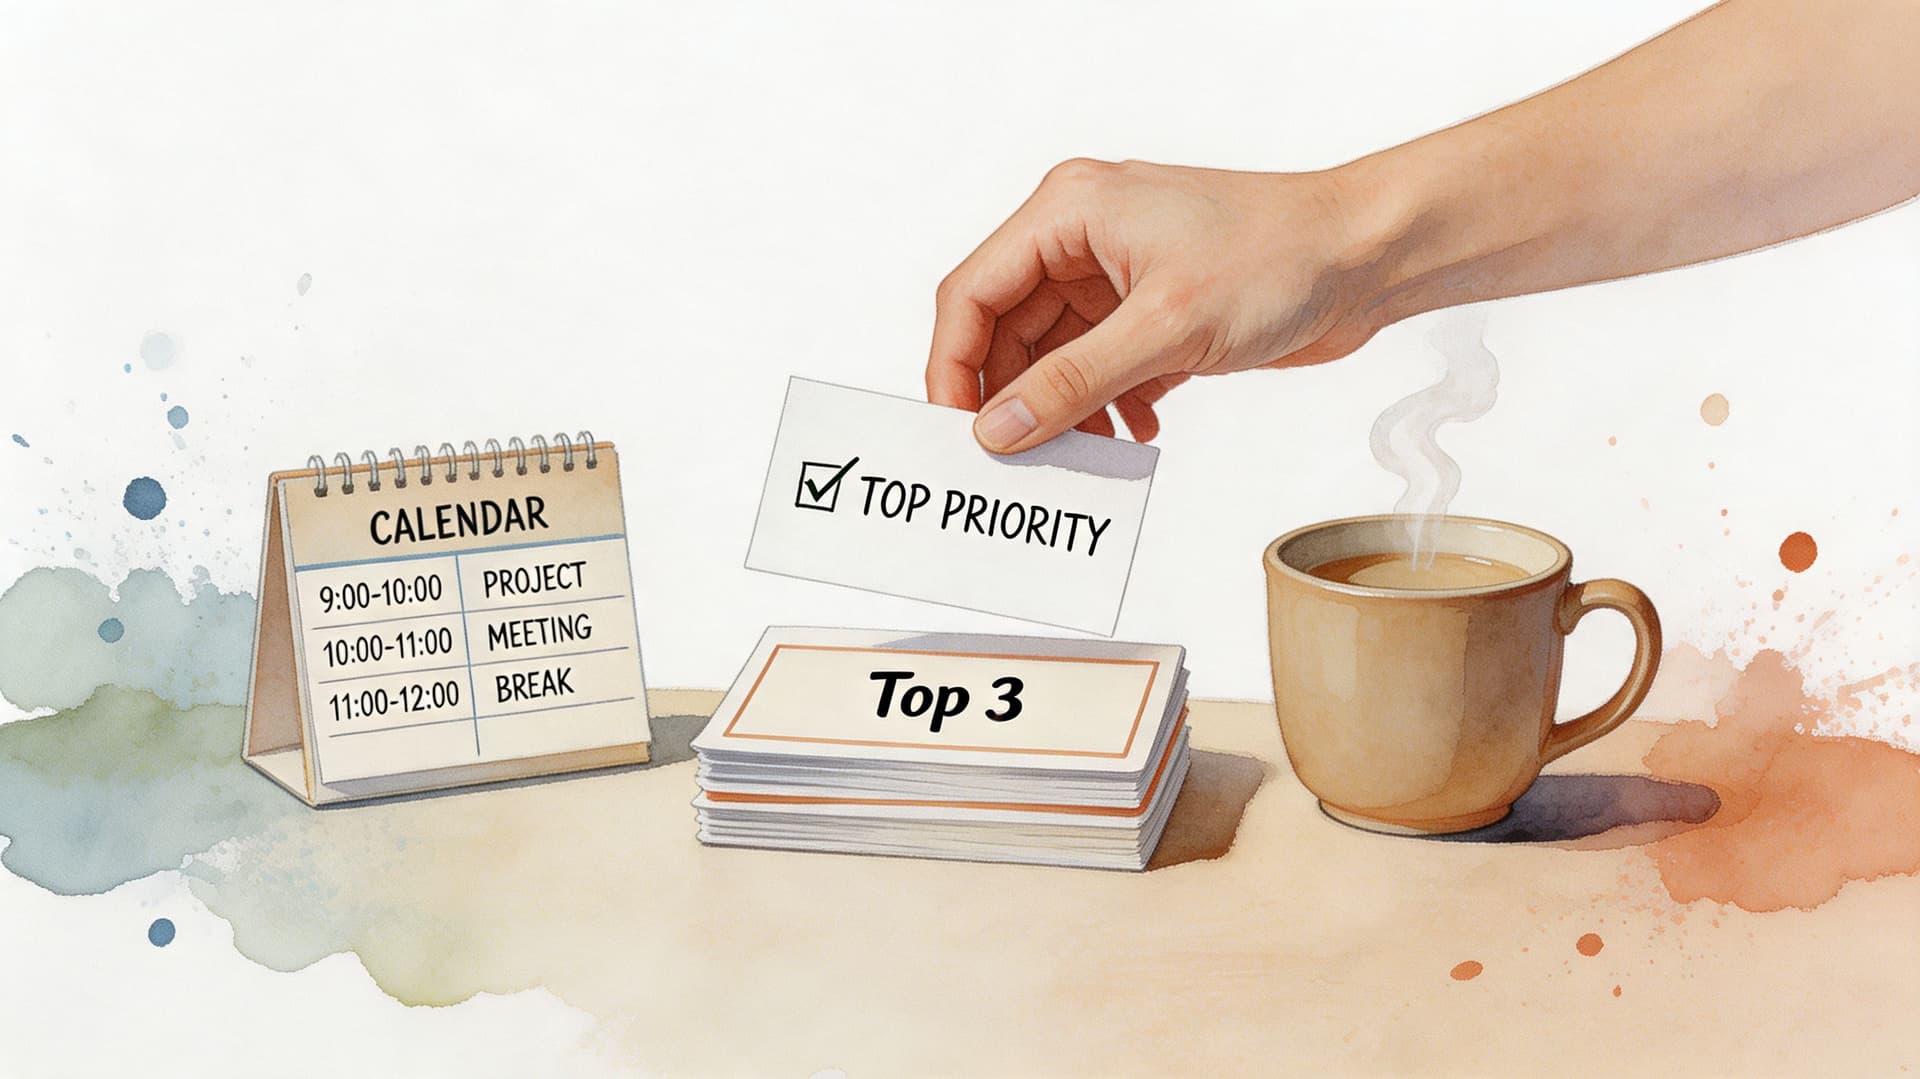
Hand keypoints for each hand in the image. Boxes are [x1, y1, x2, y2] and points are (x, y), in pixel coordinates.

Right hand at [925, 158, 1387, 452]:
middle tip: (1016, 461)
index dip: (955, 367)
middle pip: (1007, 329)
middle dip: (1014, 398)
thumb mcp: (1166, 328)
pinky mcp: (1150, 310)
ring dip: (1063, 409)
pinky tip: (1132, 432)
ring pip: (1053, 355)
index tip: (958, 432)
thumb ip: (1074, 382)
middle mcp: (1082, 237)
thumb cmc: (1281, 255)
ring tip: (1082, 455)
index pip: (973, 292)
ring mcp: (1116, 274)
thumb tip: (1001, 427)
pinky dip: (1105, 405)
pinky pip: (1098, 366)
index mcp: (1069, 211)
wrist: (1368, 256)